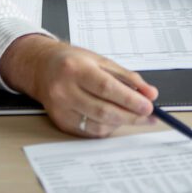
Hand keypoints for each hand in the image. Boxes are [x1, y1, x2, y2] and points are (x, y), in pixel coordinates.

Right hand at [0, 34, 157, 136]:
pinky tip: (115, 119)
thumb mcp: (101, 60)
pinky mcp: (61, 122)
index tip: (148, 105)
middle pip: (103, 110)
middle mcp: (65, 90)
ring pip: (98, 124)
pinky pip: (90, 132)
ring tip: (134, 116)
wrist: (42, 68)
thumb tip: (149, 93)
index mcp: (76, 69)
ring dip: (121, 123)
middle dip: (130, 115)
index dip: (129, 99)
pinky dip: (107, 128)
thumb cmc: (73, 61)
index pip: (106, 88)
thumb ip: (127, 77)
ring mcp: (61, 108)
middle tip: (148, 115)